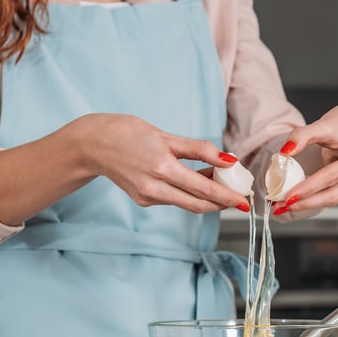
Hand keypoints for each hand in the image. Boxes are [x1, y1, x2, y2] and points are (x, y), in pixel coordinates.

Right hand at [83, 114, 250, 213]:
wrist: (93, 144)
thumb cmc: (127, 133)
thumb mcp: (166, 136)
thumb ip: (199, 149)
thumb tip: (228, 159)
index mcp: (162, 168)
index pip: (203, 189)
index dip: (227, 196)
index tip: (244, 199)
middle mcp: (154, 188)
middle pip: (197, 204)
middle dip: (220, 202)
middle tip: (238, 195)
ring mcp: (147, 197)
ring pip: (186, 203)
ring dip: (206, 196)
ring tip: (218, 181)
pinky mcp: (143, 199)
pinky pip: (173, 199)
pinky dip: (188, 193)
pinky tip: (194, 180)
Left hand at [272, 100, 337, 214]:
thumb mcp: (323, 124)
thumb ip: (303, 135)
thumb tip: (285, 151)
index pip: (331, 176)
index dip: (308, 188)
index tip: (288, 196)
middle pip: (333, 195)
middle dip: (305, 202)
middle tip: (281, 205)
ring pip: (333, 198)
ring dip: (307, 203)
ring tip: (283, 204)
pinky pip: (334, 195)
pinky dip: (315, 198)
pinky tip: (298, 199)